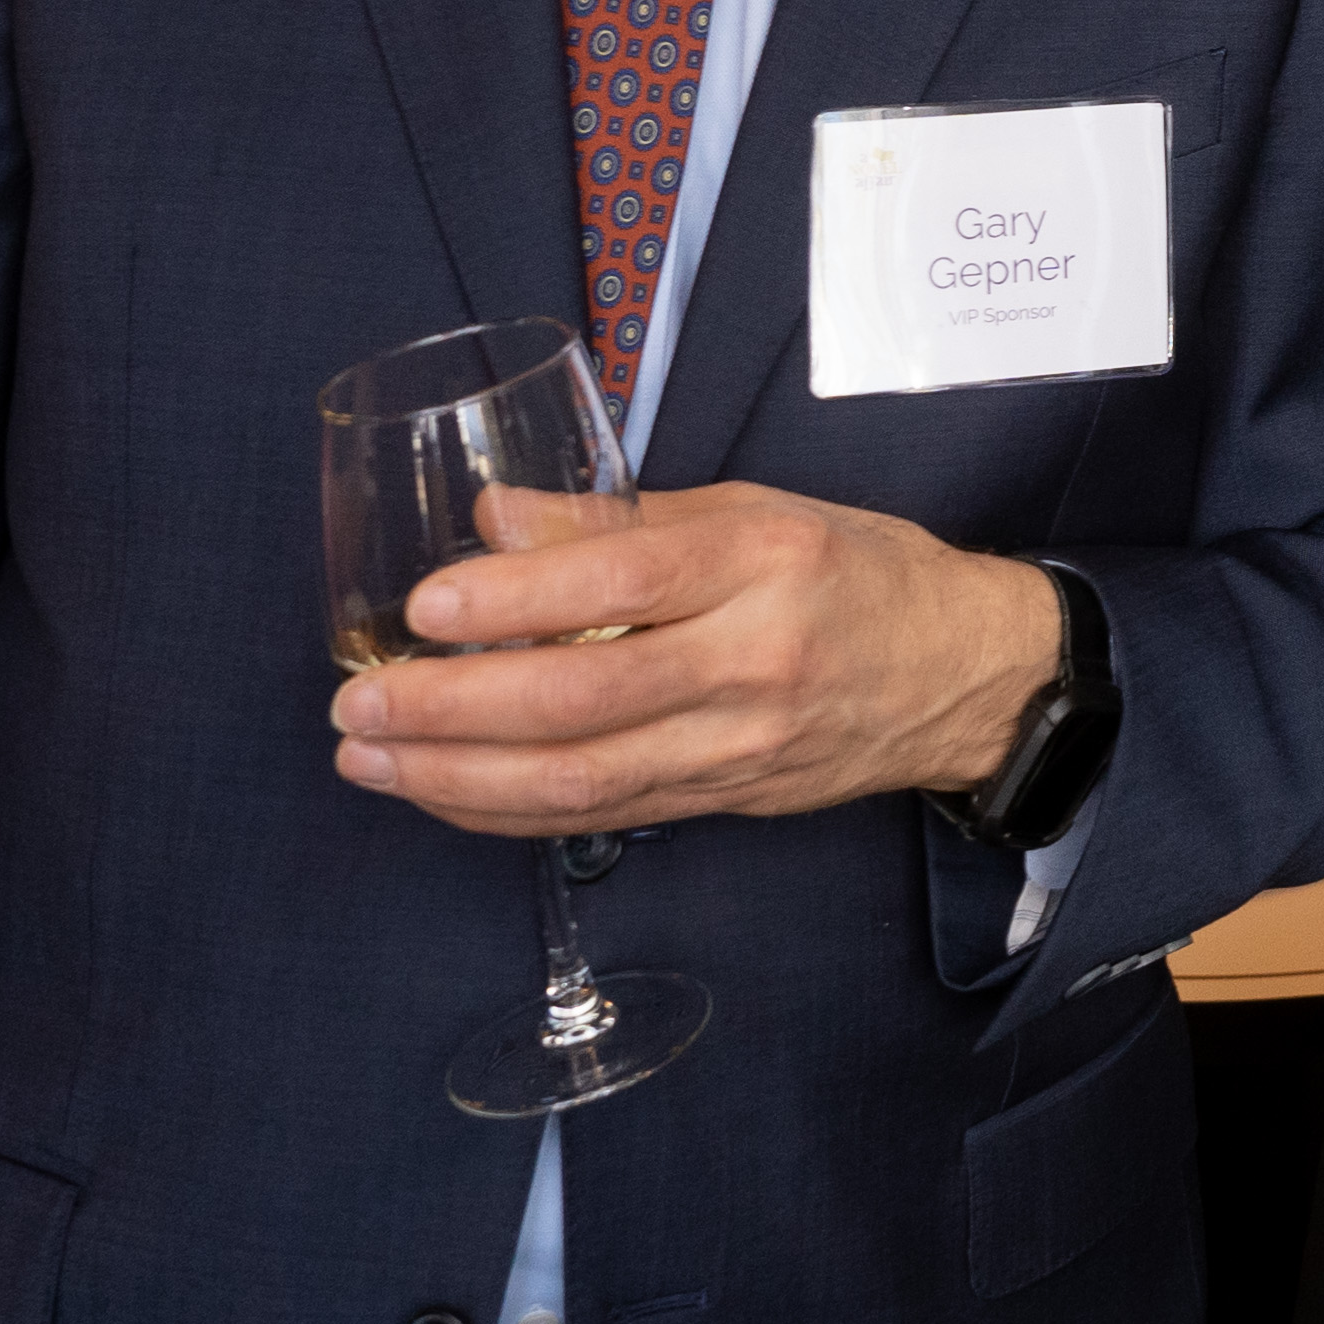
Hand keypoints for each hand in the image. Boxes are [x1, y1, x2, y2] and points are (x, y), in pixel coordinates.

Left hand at [329, 482, 1057, 835]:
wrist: (966, 673)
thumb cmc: (859, 571)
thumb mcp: (757, 509)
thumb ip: (622, 522)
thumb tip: (492, 521)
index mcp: (767, 562)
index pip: (624, 585)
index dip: (514, 601)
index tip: (423, 607)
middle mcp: (755, 660)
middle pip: (584, 699)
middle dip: (451, 708)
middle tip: (357, 701)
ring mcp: (742, 744)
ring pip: (582, 780)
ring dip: (456, 774)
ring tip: (369, 756)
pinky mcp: (728, 799)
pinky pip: (601, 814)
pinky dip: (507, 808)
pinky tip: (442, 788)